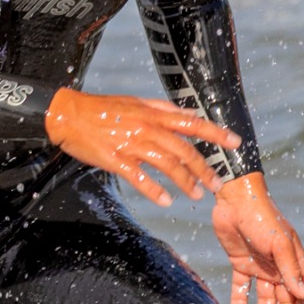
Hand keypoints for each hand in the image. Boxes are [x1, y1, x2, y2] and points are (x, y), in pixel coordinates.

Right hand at [45, 88, 239, 206]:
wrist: (68, 114)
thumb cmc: (102, 108)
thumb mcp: (134, 102)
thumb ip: (161, 109)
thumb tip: (186, 114)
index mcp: (152, 114)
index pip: (191, 123)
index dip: (215, 133)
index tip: (236, 143)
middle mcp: (146, 128)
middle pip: (183, 151)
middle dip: (204, 169)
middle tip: (218, 184)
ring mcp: (130, 144)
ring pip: (166, 165)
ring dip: (185, 182)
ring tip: (196, 194)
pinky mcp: (115, 159)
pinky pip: (139, 178)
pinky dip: (154, 191)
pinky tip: (165, 201)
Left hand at [212, 172, 303, 303]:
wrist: (234, 198)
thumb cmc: (262, 217)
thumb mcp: (279, 243)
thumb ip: (290, 269)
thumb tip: (303, 296)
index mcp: (294, 262)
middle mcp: (279, 267)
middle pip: (285, 301)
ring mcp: (260, 266)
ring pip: (265, 298)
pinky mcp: (240, 262)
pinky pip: (242, 287)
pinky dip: (240, 302)